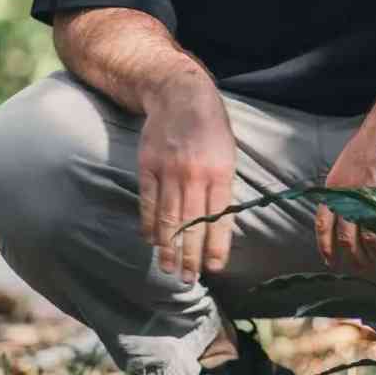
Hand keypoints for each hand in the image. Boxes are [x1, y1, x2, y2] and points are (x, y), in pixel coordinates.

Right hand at [138, 77, 234, 283]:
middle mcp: (194, 175)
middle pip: (192, 224)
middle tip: (189, 279)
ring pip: (167, 217)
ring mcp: (168, 171)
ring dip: (168, 247)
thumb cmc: (211, 128)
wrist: (180, 95)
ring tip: (169, 269)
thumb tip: (221, 225)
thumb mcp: (228, 154)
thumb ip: (223, 188)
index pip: (219, 218)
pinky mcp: (147, 167)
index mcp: (220, 172)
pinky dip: (148, 224)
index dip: (216, 246)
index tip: (214, 268)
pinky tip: (151, 241)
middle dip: (191, 255)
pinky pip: (147, 202)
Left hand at [317, 88, 375, 271]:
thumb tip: (355, 220)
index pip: (323, 224)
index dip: (325, 247)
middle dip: (353, 258)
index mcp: (335, 185)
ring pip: (366, 238)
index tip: (330, 262)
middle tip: (361, 267)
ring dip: (373, 254)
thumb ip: (350, 192)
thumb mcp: (352, 164)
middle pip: (345, 238)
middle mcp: (348, 192)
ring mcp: (368, 193)